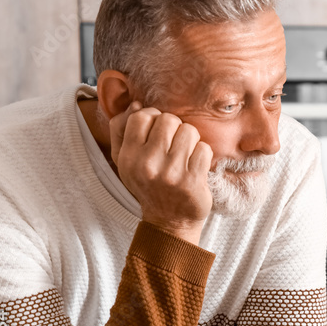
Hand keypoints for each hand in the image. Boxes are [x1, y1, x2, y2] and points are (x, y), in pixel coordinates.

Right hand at [110, 101, 213, 243]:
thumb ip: (122, 130)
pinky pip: (204, 149)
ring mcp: (171, 173)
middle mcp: (147, 165)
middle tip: (174, 144)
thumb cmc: (148, 185)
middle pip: (169, 119)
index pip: (142, 116)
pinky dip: (203, 155)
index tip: (159, 130)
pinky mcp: (192, 181)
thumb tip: (136, 104)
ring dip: (191, 140)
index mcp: (128, 157)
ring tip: (185, 155)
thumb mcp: (125, 161)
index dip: (154, 117)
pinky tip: (195, 167)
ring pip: (189, 131)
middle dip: (175, 128)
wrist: (170, 221)